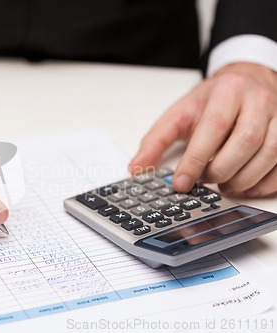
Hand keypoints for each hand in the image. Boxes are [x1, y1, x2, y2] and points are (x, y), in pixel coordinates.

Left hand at [130, 62, 276, 197]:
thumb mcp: (179, 115)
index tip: (181, 182)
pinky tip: (246, 188)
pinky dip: (265, 182)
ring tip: (223, 186)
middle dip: (221, 169)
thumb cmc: (211, 101)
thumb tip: (136, 169)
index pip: (212, 128)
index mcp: (227, 92)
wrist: (246, 81)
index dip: (196, 159)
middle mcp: (258, 101)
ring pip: (271, 152)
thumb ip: (155, 141)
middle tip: (204, 182)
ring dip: (244, 179)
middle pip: (246, 141)